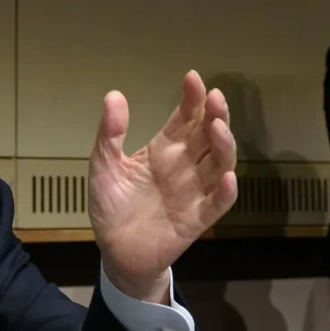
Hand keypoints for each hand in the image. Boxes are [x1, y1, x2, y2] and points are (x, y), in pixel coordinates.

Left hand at [89, 70, 238, 303]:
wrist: (114, 252)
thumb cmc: (112, 207)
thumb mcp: (103, 166)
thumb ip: (109, 134)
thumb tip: (114, 95)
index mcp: (164, 150)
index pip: (185, 119)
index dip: (192, 99)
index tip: (192, 78)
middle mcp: (185, 167)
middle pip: (208, 136)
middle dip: (215, 115)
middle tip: (215, 98)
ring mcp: (194, 192)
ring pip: (219, 164)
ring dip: (224, 145)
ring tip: (219, 127)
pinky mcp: (196, 220)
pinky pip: (217, 204)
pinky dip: (225, 192)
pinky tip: (226, 177)